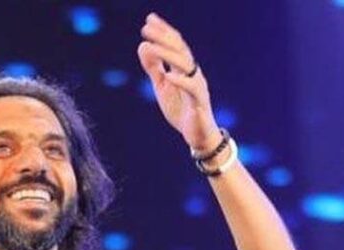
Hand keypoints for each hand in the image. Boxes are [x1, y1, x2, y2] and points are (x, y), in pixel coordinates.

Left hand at [137, 12, 220, 153]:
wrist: (197, 136)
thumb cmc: (181, 110)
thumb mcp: (162, 86)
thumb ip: (154, 68)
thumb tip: (143, 46)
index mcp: (185, 69)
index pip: (175, 45)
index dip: (162, 31)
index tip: (148, 20)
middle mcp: (193, 74)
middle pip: (179, 50)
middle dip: (162, 38)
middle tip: (145, 28)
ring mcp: (198, 87)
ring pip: (186, 66)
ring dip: (167, 55)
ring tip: (151, 47)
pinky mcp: (200, 104)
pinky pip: (192, 90)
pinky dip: (181, 82)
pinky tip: (168, 76)